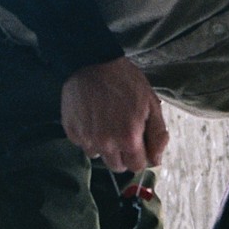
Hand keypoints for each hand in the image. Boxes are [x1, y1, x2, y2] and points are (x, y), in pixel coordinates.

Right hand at [61, 57, 168, 171]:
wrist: (92, 61)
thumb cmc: (125, 81)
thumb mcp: (151, 103)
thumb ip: (157, 135)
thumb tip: (156, 161)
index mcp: (129, 139)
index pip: (137, 167)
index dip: (141, 155)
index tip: (139, 142)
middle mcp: (106, 144)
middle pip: (117, 166)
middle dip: (123, 154)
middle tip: (123, 132)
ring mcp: (86, 139)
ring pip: (98, 155)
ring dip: (104, 145)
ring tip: (106, 122)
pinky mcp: (71, 131)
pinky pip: (82, 143)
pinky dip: (88, 135)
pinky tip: (92, 117)